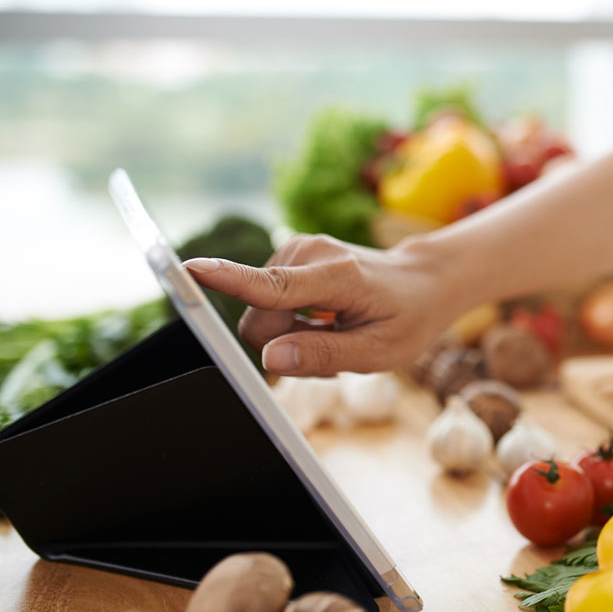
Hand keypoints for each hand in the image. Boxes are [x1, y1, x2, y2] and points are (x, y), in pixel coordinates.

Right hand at [184, 234, 465, 376]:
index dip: (228, 281)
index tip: (188, 270)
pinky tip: (325, 322)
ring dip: (292, 337)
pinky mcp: (288, 257)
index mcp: (335, 276)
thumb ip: (324, 355)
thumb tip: (271, 359)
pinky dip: (292, 323)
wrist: (424, 282)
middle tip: (334, 353)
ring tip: (336, 334)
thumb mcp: (379, 351)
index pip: (272, 286)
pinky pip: (268, 306)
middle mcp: (308, 254)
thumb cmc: (408, 317)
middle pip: (259, 322)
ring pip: (262, 318)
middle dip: (285, 347)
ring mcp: (296, 252)